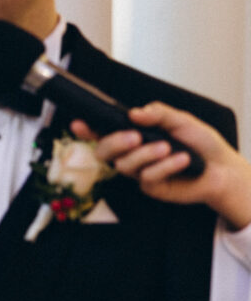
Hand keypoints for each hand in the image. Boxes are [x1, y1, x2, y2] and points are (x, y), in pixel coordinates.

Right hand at [71, 102, 250, 228]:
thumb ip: (158, 113)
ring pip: (125, 165)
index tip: (78, 124)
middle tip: (134, 136)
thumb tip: (134, 113)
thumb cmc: (200, 142)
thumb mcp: (181, 120)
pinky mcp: (150, 187)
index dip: (86, 129)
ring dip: (146, 154)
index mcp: (133, 133)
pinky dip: (165, 166)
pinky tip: (181, 159)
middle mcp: (130, 153)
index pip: (102, 131)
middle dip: (115, 142)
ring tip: (168, 147)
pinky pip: (147, 177)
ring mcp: (138, 172)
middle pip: (104, 151)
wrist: (221, 167)